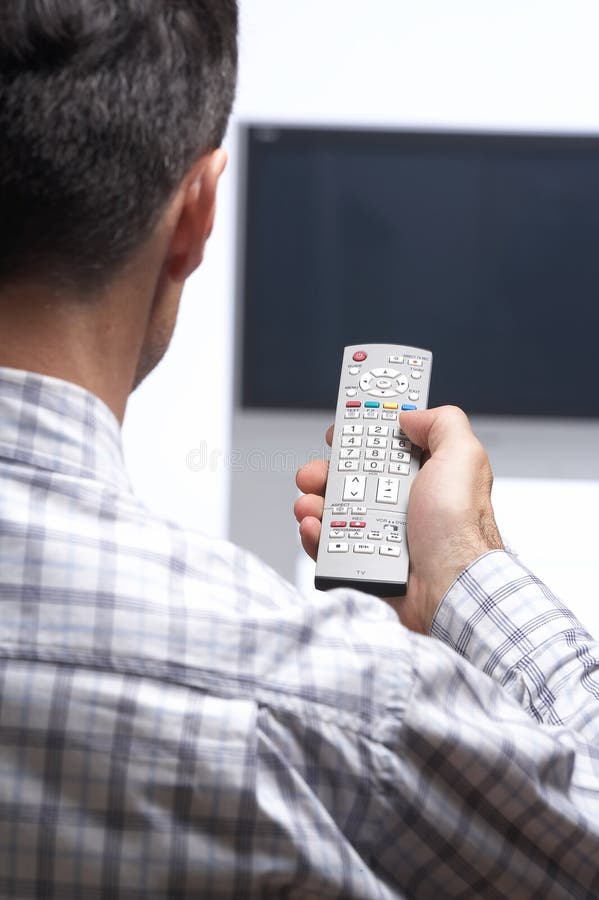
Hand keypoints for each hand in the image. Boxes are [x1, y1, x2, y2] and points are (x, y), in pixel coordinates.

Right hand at [295, 406, 503, 633]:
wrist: (451, 589)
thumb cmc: (460, 531)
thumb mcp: (463, 457)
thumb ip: (442, 424)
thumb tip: (411, 415)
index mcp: (424, 478)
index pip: (386, 449)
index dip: (361, 436)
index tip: (340, 431)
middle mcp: (404, 505)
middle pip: (351, 479)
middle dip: (327, 471)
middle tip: (316, 471)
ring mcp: (383, 535)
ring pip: (335, 513)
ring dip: (315, 503)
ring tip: (311, 504)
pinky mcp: (366, 564)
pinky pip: (330, 548)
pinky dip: (318, 537)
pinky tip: (316, 529)